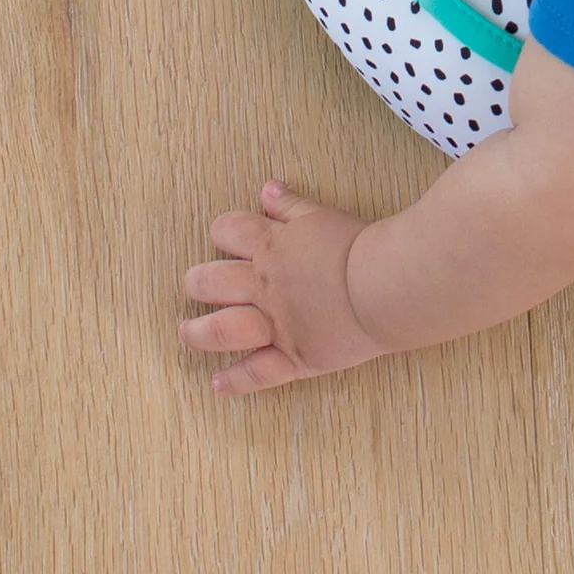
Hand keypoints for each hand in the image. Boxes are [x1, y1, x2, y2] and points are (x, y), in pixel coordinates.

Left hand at [181, 182, 389, 394]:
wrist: (385, 285)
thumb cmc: (360, 247)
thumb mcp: (322, 216)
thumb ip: (291, 205)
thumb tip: (267, 190)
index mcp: (272, 247)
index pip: (227, 230)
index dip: (220, 231)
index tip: (222, 239)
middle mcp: (264, 286)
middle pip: (210, 282)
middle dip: (197, 283)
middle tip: (197, 286)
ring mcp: (274, 324)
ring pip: (219, 330)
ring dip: (197, 333)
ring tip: (189, 333)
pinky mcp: (293, 356)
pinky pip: (256, 374)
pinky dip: (234, 382)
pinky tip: (218, 383)